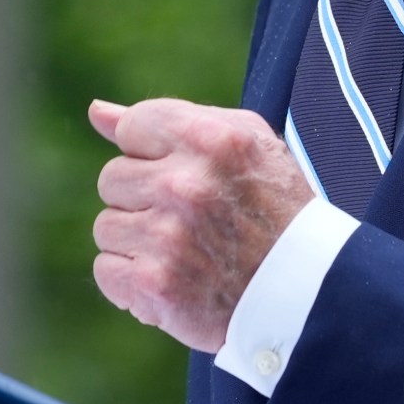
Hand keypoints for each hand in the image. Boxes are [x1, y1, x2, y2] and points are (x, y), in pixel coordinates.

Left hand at [89, 97, 315, 352]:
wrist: (306, 291)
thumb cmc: (274, 208)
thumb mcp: (242, 143)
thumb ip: (170, 119)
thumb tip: (97, 112)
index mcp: (211, 140)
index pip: (133, 126)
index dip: (152, 152)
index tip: (182, 175)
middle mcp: (185, 185)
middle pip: (112, 178)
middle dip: (142, 198)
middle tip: (188, 219)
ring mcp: (167, 237)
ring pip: (107, 226)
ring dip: (137, 241)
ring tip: (183, 252)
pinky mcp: (154, 284)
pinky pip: (106, 270)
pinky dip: (132, 280)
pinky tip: (170, 280)